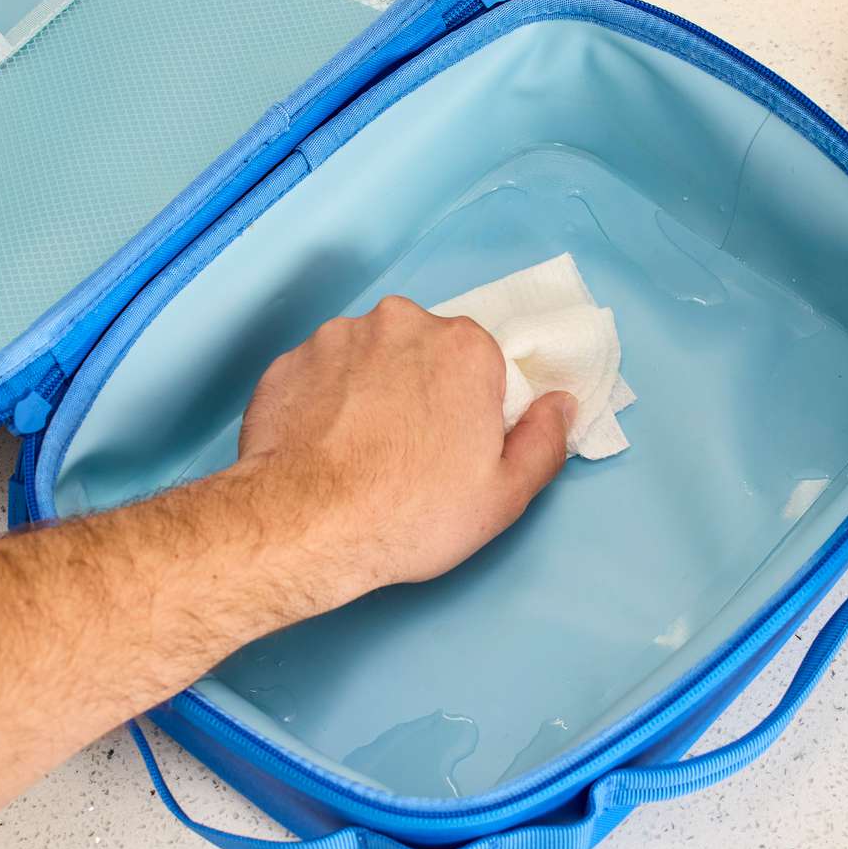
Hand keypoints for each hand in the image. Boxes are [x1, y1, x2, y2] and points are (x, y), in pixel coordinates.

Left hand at [230, 295, 576, 614]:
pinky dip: (326, 404)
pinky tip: (327, 448)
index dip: (475, 407)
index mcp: (463, 347)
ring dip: (372, 393)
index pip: (484, 364)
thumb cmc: (409, 512)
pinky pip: (321, 375)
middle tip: (411, 454)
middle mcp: (400, 323)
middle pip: (425, 353)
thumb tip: (558, 406)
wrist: (303, 525)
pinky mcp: (289, 361)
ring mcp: (337, 338)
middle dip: (423, 392)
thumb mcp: (504, 494)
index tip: (459, 446)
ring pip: (370, 360)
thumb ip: (545, 440)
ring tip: (363, 454)